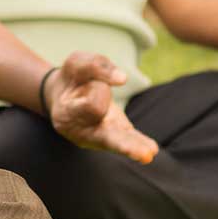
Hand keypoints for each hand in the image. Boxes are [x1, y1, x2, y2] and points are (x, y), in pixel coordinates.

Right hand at [44, 51, 158, 163]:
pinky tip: (151, 150)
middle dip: (122, 144)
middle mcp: (82, 133)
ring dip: (132, 147)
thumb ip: (96, 66)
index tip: (94, 83)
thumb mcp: (76, 64)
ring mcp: (98, 138)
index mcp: (66, 116)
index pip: (92, 105)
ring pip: (118, 142)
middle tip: (144, 154)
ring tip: (148, 154)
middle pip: (105, 137)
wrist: (66, 96)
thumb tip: (122, 78)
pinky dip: (137, 144)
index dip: (100, 89)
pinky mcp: (113, 136)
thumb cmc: (71, 80)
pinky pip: (126, 140)